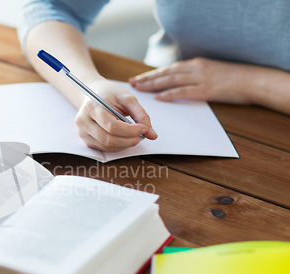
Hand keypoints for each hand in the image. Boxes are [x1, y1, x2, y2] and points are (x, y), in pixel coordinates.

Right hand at [74, 79, 157, 151]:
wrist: (92, 93)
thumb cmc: (110, 94)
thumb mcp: (127, 98)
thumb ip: (141, 115)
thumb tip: (152, 135)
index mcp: (91, 107)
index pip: (112, 126)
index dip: (131, 130)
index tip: (144, 129)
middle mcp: (83, 121)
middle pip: (109, 139)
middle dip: (129, 140)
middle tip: (142, 135)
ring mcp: (83, 132)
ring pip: (108, 146)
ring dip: (125, 144)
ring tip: (134, 136)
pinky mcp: (86, 140)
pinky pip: (105, 148)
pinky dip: (118, 146)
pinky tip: (124, 138)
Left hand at [129, 57, 251, 103]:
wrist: (252, 80)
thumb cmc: (233, 79)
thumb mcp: (211, 72)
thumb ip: (195, 76)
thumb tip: (180, 85)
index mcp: (196, 64)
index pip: (169, 69)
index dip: (152, 74)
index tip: (138, 78)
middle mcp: (195, 69)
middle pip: (165, 73)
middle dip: (147, 78)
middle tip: (132, 83)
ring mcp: (200, 78)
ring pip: (171, 80)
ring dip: (153, 85)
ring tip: (139, 89)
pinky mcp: (206, 90)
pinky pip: (184, 91)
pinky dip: (170, 94)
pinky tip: (159, 98)